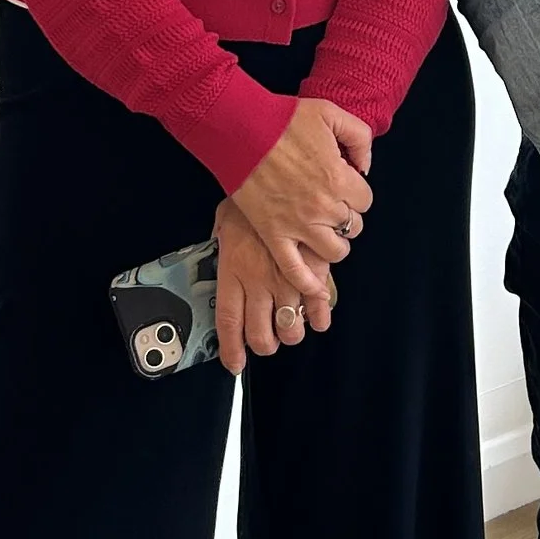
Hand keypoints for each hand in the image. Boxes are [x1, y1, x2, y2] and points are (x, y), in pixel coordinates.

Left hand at [214, 198, 333, 372]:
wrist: (278, 174)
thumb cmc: (249, 196)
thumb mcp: (224, 222)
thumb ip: (224, 245)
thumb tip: (219, 252)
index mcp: (233, 272)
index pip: (229, 323)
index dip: (232, 349)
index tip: (235, 364)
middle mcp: (259, 283)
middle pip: (261, 334)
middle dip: (265, 345)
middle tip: (267, 341)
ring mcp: (288, 280)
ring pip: (290, 327)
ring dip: (291, 333)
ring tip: (291, 326)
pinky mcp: (314, 270)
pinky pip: (319, 306)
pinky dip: (320, 318)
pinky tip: (318, 319)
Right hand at [226, 97, 371, 302]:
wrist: (240, 130)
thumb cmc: (283, 119)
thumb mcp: (331, 113)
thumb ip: (359, 137)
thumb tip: (364, 166)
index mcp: (339, 177)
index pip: (366, 200)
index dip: (356, 192)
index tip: (343, 185)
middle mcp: (323, 206)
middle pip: (353, 226)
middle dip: (345, 215)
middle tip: (331, 204)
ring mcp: (298, 224)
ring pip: (334, 251)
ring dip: (334, 244)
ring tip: (324, 233)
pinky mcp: (274, 234)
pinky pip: (294, 269)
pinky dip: (307, 282)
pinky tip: (314, 287)